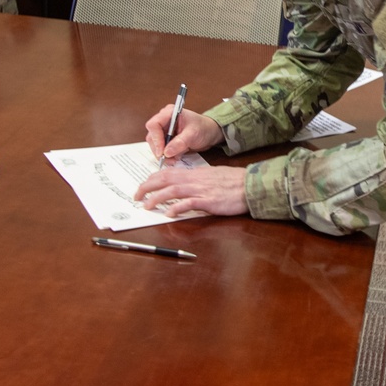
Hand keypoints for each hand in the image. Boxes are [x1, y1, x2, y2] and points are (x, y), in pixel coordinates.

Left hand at [134, 166, 248, 217]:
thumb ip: (197, 180)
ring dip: (156, 198)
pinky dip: (176, 208)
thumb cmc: (232, 182)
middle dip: (147, 187)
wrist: (249, 184)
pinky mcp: (208, 201)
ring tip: (146, 206)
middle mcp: (194, 179)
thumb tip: (183, 186)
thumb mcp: (211, 176)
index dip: (152, 178)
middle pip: (165, 179)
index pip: (168, 172)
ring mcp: (201, 190)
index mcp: (194, 173)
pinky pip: (188, 203)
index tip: (143, 185)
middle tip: (136, 196)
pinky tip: (169, 214)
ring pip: (172, 190)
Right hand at [144, 106, 224, 161]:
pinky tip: (176, 158)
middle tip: (168, 159)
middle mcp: (164, 121)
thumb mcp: (193, 134)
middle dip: (159, 149)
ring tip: (174, 159)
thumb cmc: (203, 128)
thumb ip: (180, 142)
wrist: (210, 133)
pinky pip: (162, 149)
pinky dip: (167, 156)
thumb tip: (166, 152)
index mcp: (169, 113)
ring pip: (155, 145)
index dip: (156, 139)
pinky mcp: (167, 140)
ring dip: (163, 154)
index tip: (162, 152)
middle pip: (152, 136)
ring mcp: (165, 131)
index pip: (154, 125)